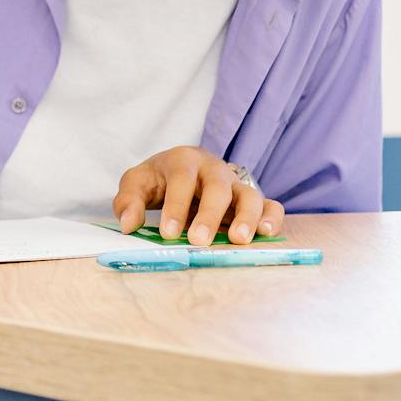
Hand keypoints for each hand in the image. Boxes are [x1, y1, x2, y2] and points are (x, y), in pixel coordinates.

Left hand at [115, 147, 283, 245]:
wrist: (183, 171)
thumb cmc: (159, 180)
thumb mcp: (137, 184)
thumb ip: (128, 201)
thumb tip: (128, 224)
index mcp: (184, 160)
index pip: (182, 179)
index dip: (176, 206)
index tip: (168, 233)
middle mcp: (214, 169)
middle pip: (217, 187)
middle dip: (209, 215)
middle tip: (198, 240)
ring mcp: (236, 184)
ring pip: (249, 195)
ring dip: (247, 217)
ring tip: (239, 240)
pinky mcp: (252, 199)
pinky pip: (270, 205)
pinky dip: (272, 217)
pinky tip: (266, 234)